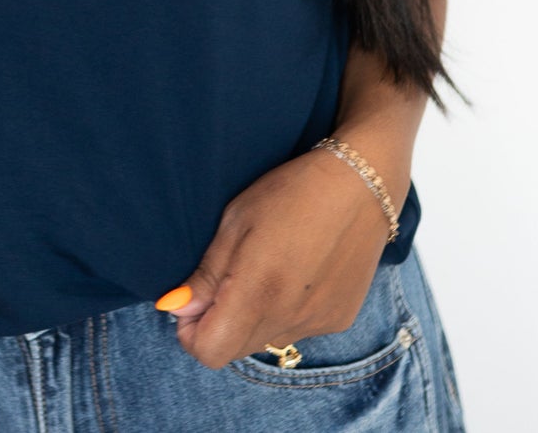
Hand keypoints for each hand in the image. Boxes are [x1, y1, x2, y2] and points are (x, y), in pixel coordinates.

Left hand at [156, 147, 398, 370]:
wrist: (360, 185)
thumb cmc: (290, 193)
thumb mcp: (236, 220)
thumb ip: (208, 274)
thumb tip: (177, 308)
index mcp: (258, 292)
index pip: (210, 351)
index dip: (191, 332)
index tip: (193, 302)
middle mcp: (290, 318)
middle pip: (235, 350)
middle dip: (220, 324)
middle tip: (225, 278)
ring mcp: (318, 324)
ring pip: (266, 341)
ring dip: (253, 318)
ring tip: (265, 268)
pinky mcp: (339, 320)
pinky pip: (297, 331)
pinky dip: (285, 312)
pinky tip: (295, 272)